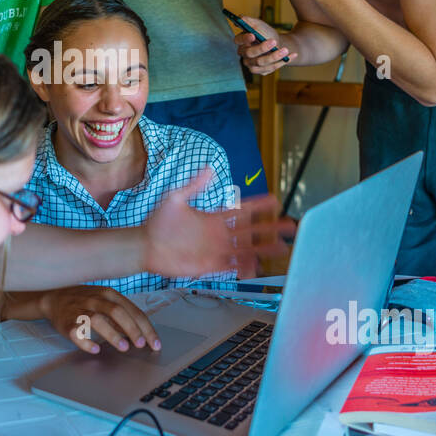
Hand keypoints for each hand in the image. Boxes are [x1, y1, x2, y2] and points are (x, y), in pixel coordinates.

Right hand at [39, 285, 160, 354]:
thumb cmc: (84, 300)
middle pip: (117, 312)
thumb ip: (121, 314)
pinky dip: (86, 342)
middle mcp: (95, 299)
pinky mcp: (67, 323)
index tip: (154, 343)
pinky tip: (95, 349)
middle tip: (141, 345)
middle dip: (132, 329)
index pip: (132, 310)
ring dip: (112, 335)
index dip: (145, 327)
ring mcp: (80, 310)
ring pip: (98, 320)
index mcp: (108, 294)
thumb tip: (141, 334)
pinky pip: (77, 332)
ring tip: (124, 348)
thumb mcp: (104, 300)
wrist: (54, 298)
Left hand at [141, 166, 293, 277]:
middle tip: (290, 226)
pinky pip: (232, 266)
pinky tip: (258, 266)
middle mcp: (220, 234)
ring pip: (246, 249)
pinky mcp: (210, 266)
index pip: (242, 211)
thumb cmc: (158, 222)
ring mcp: (216, 251)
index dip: (258, 206)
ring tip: (282, 248)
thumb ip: (193, 185)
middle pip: (251, 231)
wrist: (145, 245)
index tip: (275, 201)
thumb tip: (210, 168)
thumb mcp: (175, 198)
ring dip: (264, 249)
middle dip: (271, 228)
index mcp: (214, 218)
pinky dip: (245, 267)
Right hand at [233, 15, 291, 75]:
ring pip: (261, 62)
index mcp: (242, 42)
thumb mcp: (259, 25)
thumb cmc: (267, 34)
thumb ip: (249, 21)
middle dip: (262, 48)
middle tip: (274, 42)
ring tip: (286, 50)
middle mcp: (244, 55)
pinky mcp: (261, 71)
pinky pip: (270, 68)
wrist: (279, 44)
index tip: (253, 35)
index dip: (245, 38)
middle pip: (250, 53)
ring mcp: (252, 64)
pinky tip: (291, 55)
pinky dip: (281, 62)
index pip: (238, 40)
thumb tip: (240, 18)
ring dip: (274, 56)